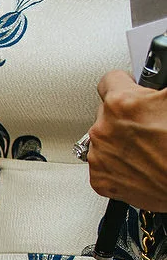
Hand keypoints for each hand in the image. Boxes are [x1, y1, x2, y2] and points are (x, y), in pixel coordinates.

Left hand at [87, 71, 166, 212]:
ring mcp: (99, 157)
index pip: (110, 80)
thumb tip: (157, 83)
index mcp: (121, 105)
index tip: (130, 86)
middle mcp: (103, 130)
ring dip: (120, 139)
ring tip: (146, 145)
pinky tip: (138, 162)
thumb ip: (159, 89)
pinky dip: (117, 162)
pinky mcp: (101, 180)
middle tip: (148, 122)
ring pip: (104, 138)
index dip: (125, 81)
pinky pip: (103, 163)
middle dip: (125, 114)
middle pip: (107, 112)